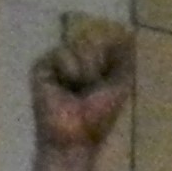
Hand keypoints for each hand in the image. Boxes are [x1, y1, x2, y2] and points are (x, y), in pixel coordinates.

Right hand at [29, 18, 135, 170]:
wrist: (75, 135)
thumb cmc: (99, 117)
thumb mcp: (120, 86)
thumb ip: (125, 61)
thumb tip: (130, 34)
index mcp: (93, 66)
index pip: (102, 42)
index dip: (107, 55)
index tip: (106, 76)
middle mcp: (75, 61)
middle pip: (91, 40)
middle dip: (96, 64)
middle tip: (90, 86)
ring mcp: (57, 63)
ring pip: (76, 45)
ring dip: (84, 70)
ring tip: (77, 89)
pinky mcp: (41, 67)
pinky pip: (60, 53)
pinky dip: (67, 70)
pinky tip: (63, 87)